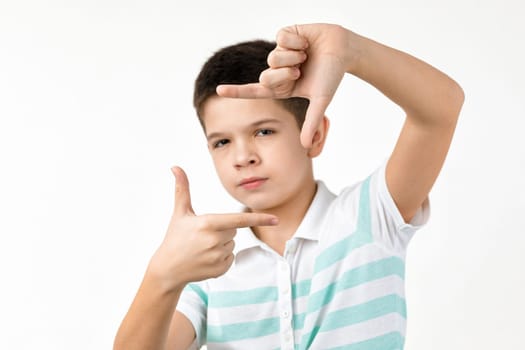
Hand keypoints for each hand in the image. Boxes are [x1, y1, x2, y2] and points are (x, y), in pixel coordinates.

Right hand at [150, 166, 277, 289]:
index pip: (238, 220)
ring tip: (203, 248)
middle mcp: (214, 241)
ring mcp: (218, 257)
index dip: (259, 218)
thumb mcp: (180, 213)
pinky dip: (222, 257)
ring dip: (222, 244)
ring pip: (233, 243)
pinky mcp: (220, 269)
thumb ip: (182, 189)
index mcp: (208, 224)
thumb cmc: (175, 238)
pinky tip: (206, 258)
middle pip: (234, 230)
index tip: (275, 219)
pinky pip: (231, 257)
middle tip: (204, 235)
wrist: (168, 269)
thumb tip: (175, 168)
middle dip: (223, 230)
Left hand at [217, 23, 352, 147]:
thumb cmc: (332, 75)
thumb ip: (312, 123)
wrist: (344, 49)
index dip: (236, 91)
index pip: (255, 91)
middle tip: (302, 70)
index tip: (218, 91)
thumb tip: (306, 146)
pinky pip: (280, 39)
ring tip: (306, 55)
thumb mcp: (321, 101)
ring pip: (273, 58)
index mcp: (282, 87)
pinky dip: (296, 41)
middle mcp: (278, 70)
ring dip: (293, 57)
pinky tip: (306, 42)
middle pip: (265, 76)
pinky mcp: (284, 34)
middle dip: (285, 75)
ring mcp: (280, 52)